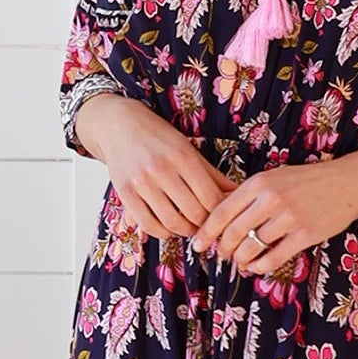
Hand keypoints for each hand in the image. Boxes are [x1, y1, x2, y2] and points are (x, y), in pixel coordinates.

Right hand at [77, 97, 237, 237]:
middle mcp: (162, 169)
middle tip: (208, 225)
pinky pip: (148, 225)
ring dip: (185, 231)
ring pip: (172, 223)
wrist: (119, 125)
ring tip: (190, 227)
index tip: (222, 217)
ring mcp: (142, 182)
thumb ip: (213, 174)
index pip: (211, 198)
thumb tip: (239, 193)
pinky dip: (163, 233)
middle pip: (195, 213)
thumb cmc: (158, 137)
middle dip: (205, 224)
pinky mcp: (125, 193)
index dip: (220, 213)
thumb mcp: (189, 149)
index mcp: (183, 157)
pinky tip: (169, 228)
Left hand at [191, 156, 357, 275]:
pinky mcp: (305, 234)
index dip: (206, 232)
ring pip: (252, 248)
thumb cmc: (307, 180)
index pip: (221, 211)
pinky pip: (274, 258)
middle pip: (233, 233)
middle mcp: (270, 199)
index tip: (197, 245)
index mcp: (258, 183)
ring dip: (242, 260)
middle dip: (223, 250)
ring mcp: (288, 218)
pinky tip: (258, 267)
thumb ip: (249, 195)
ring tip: (241, 262)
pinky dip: (261, 266)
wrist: (348, 182)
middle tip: (222, 256)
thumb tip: (221, 217)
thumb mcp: (274, 178)